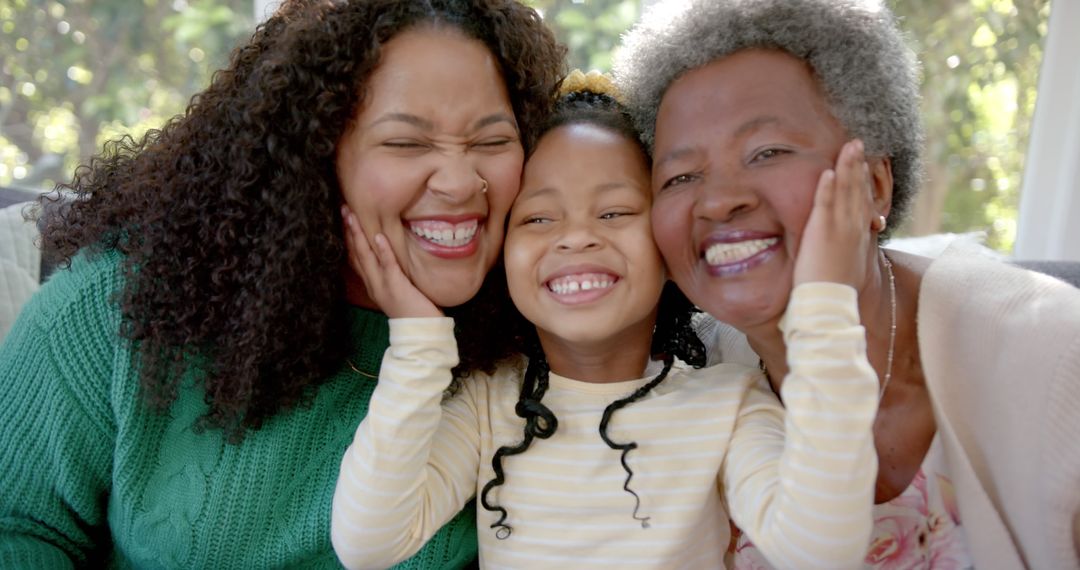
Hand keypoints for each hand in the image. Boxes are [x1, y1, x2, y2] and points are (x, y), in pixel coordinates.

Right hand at [342, 205, 442, 317]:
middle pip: (356, 253)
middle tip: (343, 208)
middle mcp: (372, 283)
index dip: (348, 237)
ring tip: (352, 215)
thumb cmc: (413, 308)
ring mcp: (382, 285)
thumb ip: (391, 272)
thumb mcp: (397, 287)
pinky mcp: (396, 286)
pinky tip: (377, 236)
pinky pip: (387, 265)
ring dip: (359, 235)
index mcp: (372, 283)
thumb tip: (391, 252)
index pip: (355, 256)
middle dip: (349, 230)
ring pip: (366, 257)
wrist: (420, 331)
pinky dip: (382, 251)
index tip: (344, 217)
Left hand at [793, 140, 877, 287]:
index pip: (862, 201)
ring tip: (849, 146)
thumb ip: (851, 249)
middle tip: (858, 143)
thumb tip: (852, 245)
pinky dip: (827, 187)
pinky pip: (825, 204)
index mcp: (859, 235)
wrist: (830, 303)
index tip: (863, 164)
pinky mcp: (822, 232)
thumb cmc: (835, 290)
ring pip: (845, 192)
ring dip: (847, 167)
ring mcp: (839, 228)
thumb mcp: (850, 265)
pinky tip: (828, 171)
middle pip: (857, 190)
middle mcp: (853, 228)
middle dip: (857, 165)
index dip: (863, 181)